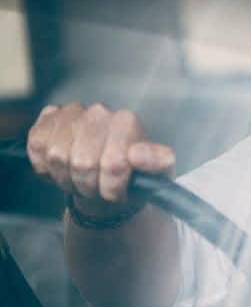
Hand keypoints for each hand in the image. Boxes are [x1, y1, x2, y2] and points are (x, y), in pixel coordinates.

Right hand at [26, 103, 175, 219]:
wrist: (109, 175)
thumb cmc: (133, 174)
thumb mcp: (158, 173)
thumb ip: (158, 162)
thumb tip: (137, 154)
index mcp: (127, 122)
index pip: (113, 164)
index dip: (111, 188)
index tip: (115, 194)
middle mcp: (99, 112)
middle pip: (83, 163)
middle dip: (88, 185)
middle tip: (96, 189)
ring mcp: (72, 114)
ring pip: (57, 156)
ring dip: (67, 178)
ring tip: (81, 180)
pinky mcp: (47, 120)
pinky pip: (37, 147)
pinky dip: (46, 167)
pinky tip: (63, 169)